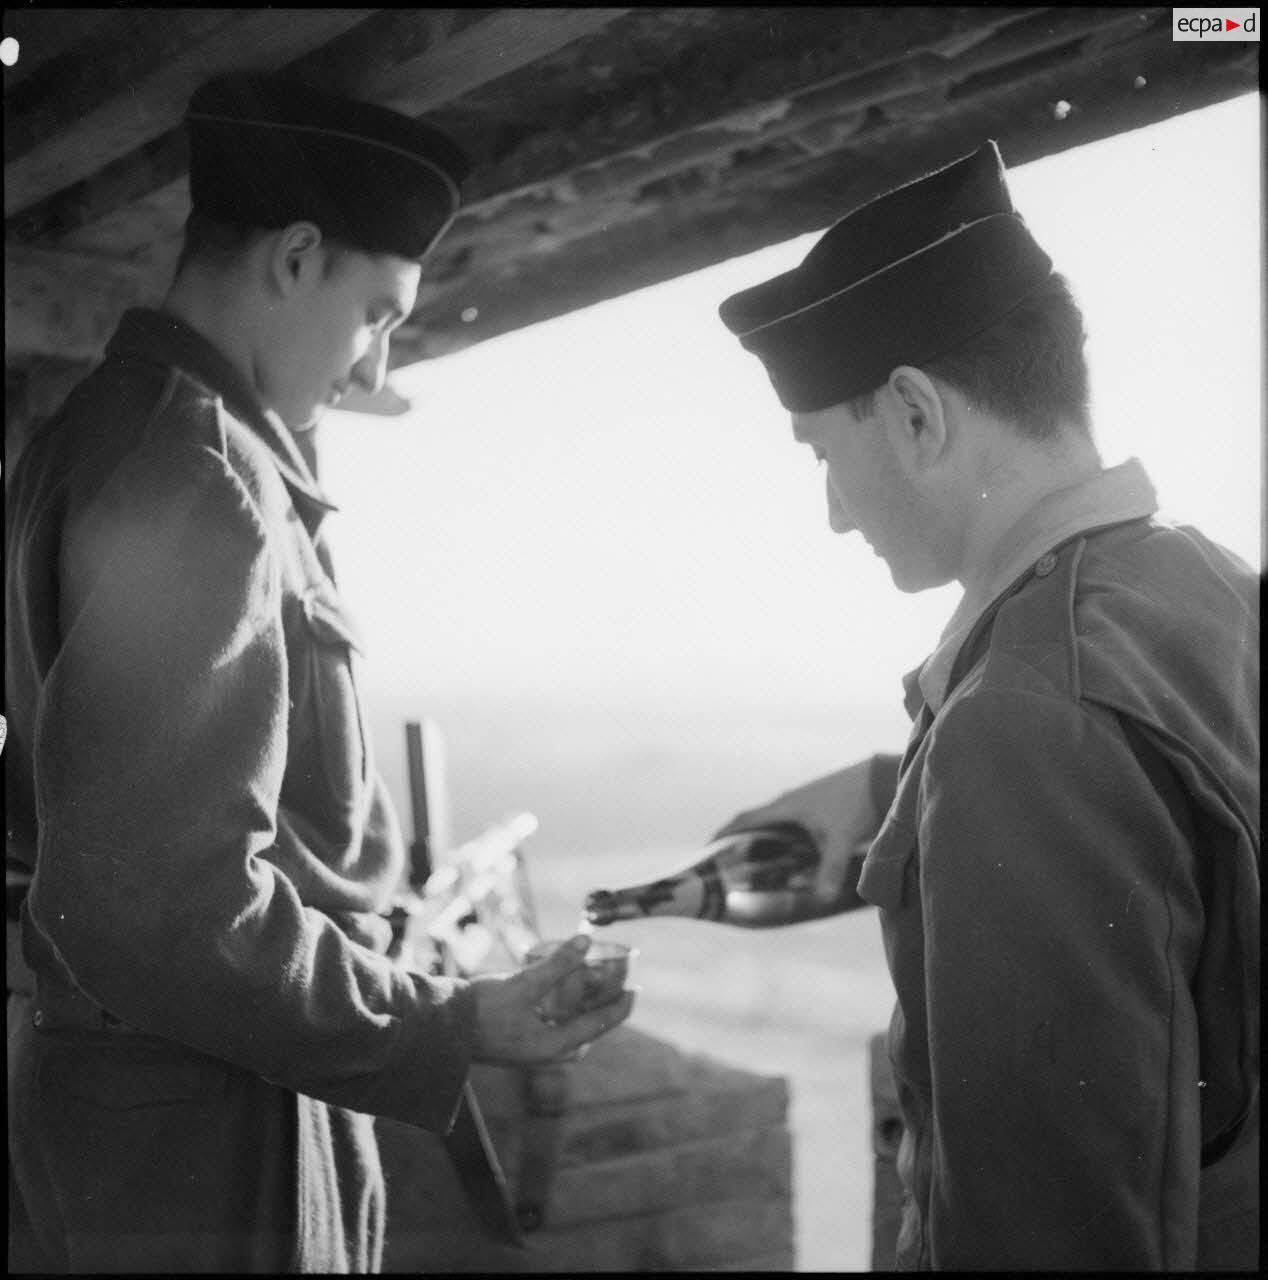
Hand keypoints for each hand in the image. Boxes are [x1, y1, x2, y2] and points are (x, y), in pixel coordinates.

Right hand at [468, 935, 634, 1064]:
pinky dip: (564, 1009)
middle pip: (588, 1027)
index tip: (637, 990)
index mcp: (554, 1046)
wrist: (441, 1027)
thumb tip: (587, 941)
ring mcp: (534, 1050)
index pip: (599, 1024)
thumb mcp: (523, 984)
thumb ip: (557, 964)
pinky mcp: (522, 1043)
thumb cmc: (482, 1010)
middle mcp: (548, 1053)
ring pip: (571, 1027)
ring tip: (590, 982)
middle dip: (602, 1004)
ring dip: (582, 1005)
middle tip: (613, 980)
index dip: (620, 1006)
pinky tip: (558, 991)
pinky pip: (555, 1026)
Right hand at [713, 757, 882, 903]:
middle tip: (731, 865)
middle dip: (741, 843)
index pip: (744, 820)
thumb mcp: (839, 839)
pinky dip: (784, 840)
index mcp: (785, 806)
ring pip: (775, 824)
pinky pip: (791, 824)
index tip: (707, 850)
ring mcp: (804, 802)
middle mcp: (790, 802)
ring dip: (764, 841)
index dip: (724, 834)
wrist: (881, 780)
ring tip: (759, 865)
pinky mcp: (818, 805)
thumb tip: (820, 899)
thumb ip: (829, 869)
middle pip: (756, 823)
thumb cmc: (855, 804)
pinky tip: (793, 856)